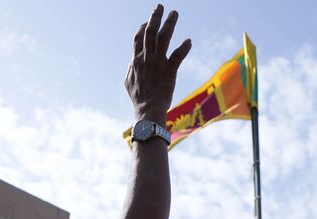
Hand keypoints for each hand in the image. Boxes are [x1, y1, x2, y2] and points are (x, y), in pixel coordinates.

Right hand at [126, 6, 190, 120]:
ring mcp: (158, 64)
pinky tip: (188, 41)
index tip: (149, 22)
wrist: (147, 110)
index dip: (144, 27)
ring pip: (163, 38)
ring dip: (169, 24)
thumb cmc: (138, 98)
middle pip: (150, 32)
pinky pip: (177, 56)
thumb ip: (130, 68)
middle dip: (155, 17)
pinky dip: (183, 47)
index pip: (139, 37)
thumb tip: (132, 62)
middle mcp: (146, 58)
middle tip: (160, 6)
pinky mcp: (169, 72)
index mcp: (136, 60)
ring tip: (174, 13)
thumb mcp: (128, 82)